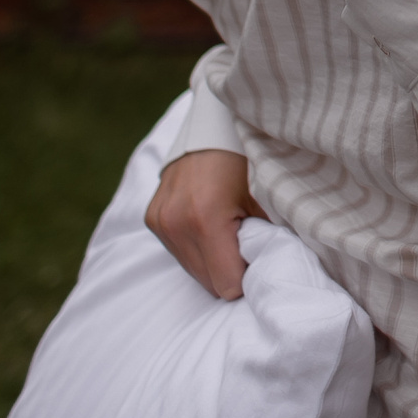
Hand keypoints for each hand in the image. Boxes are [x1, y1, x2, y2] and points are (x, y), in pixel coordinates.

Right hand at [145, 148, 266, 299]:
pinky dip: (195, 248)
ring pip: (192, 271)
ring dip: (211, 262)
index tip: (256, 263)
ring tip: (226, 235)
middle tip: (244, 249)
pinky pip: (178, 253)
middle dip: (228, 272)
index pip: (226, 285)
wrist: (208, 132)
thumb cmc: (241, 163)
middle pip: (208, 283)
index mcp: (206, 221)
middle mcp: (177, 225)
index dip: (245, 279)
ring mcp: (161, 222)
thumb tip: (265, 270)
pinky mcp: (152, 219)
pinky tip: (207, 227)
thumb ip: (260, 240)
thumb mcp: (260, 200)